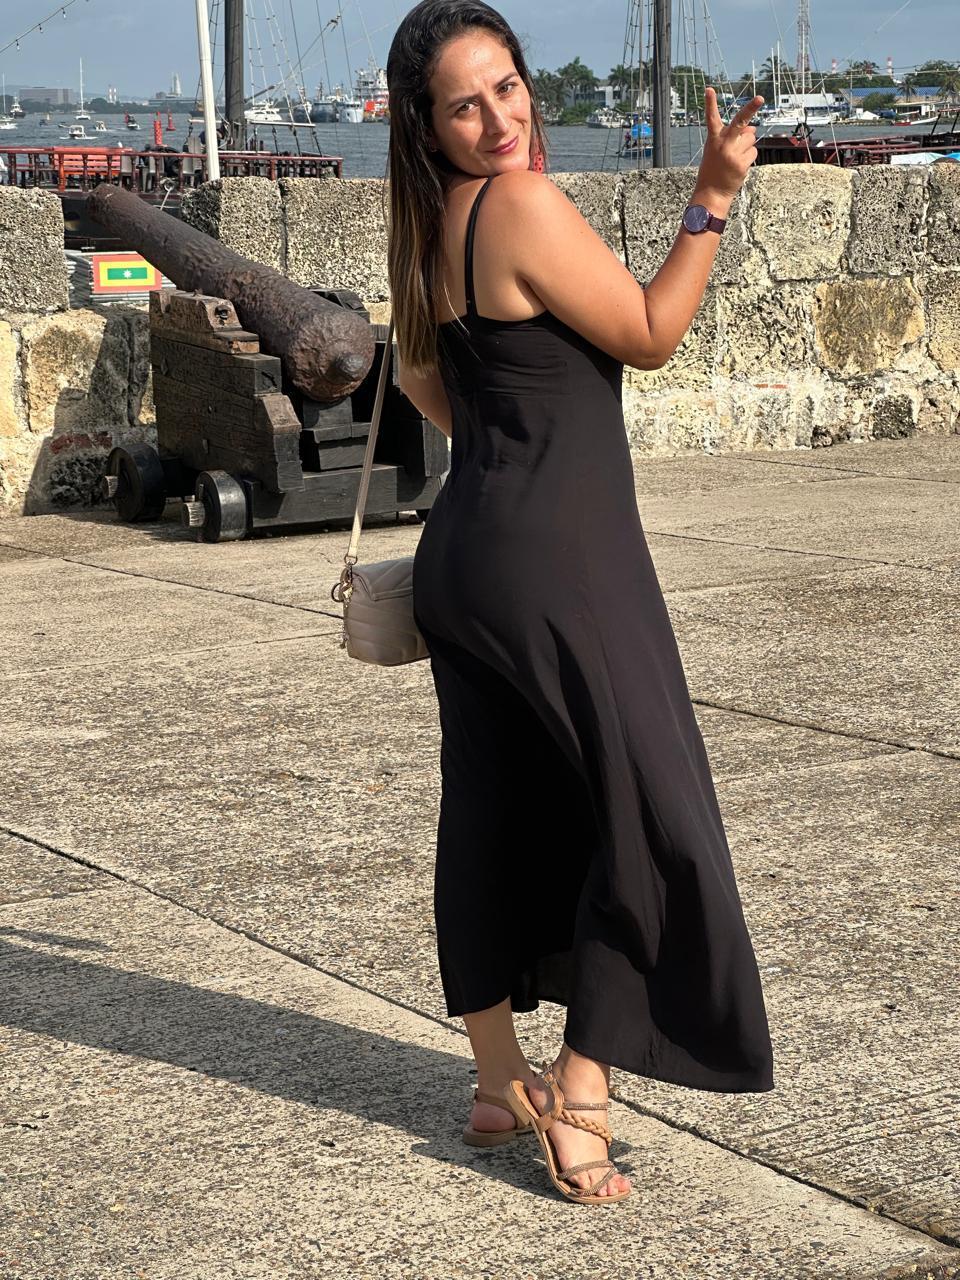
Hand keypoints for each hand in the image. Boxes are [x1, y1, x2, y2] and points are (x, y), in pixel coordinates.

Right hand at [695, 87, 762, 204]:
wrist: (712, 193)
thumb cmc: (714, 169)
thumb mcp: (718, 150)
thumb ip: (733, 136)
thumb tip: (752, 128)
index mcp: (714, 139)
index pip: (711, 118)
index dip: (710, 103)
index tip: (710, 89)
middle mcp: (723, 144)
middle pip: (740, 121)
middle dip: (751, 108)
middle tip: (760, 98)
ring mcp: (733, 154)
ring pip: (750, 139)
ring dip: (746, 145)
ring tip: (735, 158)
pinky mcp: (742, 163)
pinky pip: (753, 152)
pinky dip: (748, 157)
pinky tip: (739, 165)